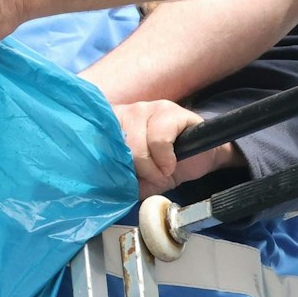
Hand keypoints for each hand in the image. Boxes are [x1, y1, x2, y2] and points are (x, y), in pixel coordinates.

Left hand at [110, 99, 232, 197]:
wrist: (199, 158)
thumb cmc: (166, 167)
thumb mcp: (141, 180)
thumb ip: (123, 181)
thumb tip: (108, 188)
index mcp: (115, 126)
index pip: (98, 138)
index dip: (107, 160)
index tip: (119, 175)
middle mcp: (128, 112)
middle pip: (121, 145)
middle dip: (138, 168)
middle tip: (152, 177)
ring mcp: (148, 108)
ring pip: (138, 142)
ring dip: (152, 166)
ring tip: (162, 171)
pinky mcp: (170, 110)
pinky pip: (160, 138)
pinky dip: (165, 157)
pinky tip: (170, 163)